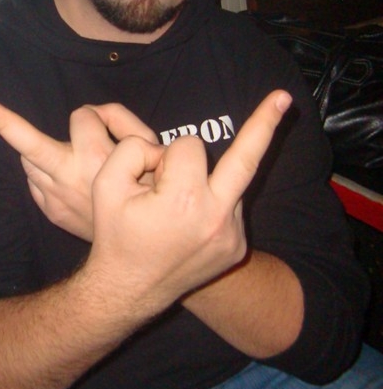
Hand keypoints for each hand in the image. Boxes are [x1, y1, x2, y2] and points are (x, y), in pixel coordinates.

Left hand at [0, 99, 156, 239]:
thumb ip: (121, 120)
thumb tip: (94, 113)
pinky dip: (44, 174)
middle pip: (29, 141)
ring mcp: (55, 196)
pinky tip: (63, 179)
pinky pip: (35, 182)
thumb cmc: (147, 189)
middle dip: (4, 122)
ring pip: (30, 159)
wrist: (140, 247)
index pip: (83, 116)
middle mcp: (69, 175)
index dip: (98, 115)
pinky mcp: (50, 211)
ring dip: (42, 150)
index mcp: (95, 156)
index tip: (103, 121)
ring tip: (63, 156)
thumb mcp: (147, 148)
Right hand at [88, 90, 292, 311]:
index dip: (162, 153)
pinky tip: (189, 220)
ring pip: (229, 180)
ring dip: (207, 180)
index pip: (187, 145)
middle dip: (265, 124)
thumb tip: (162, 148)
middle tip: (284, 97)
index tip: (148, 177)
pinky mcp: (237, 246)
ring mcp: (232, 235)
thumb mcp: (104, 184)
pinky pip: (231, 204)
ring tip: (176, 205)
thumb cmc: (115, 234)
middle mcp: (217, 218)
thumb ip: (131, 148)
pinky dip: (213, 201)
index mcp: (184, 201)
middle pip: (246, 157)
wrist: (128, 290)